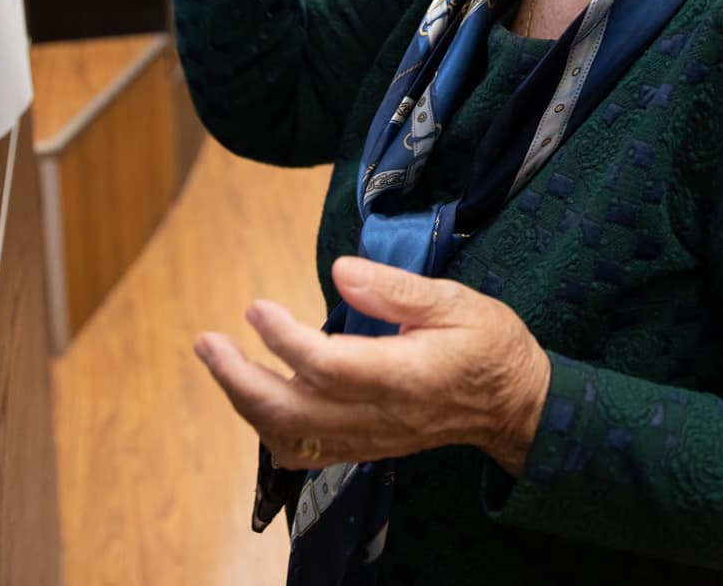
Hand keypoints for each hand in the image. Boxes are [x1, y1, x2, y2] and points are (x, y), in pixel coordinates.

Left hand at [194, 256, 551, 477]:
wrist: (514, 405)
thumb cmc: (489, 344)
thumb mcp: (456, 300)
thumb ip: (396, 289)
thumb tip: (341, 269)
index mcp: (405, 377)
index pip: (328, 366)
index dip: (283, 338)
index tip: (256, 307)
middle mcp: (380, 416)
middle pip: (292, 413)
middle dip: (238, 379)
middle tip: (207, 341)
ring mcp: (370, 438)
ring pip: (290, 438)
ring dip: (245, 403)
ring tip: (220, 362)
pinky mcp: (365, 447)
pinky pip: (305, 453)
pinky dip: (269, 427)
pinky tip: (254, 395)